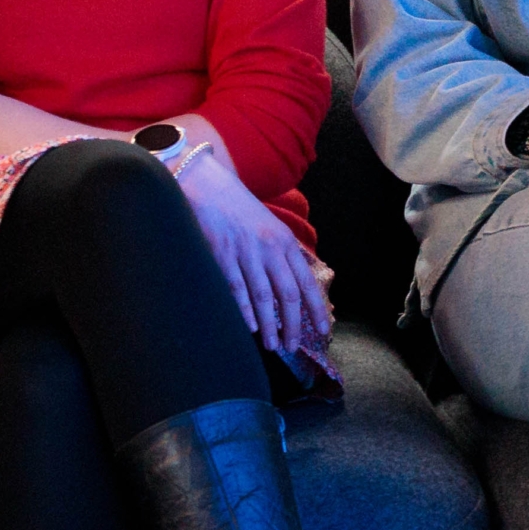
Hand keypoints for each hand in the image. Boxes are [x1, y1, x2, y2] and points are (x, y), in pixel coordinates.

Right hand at [178, 151, 331, 356]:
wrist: (205, 183)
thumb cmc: (237, 208)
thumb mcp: (268, 227)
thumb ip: (281, 255)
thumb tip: (291, 289)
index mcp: (285, 241)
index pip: (306, 282)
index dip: (316, 309)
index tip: (322, 331)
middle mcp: (269, 247)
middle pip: (287, 295)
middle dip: (292, 325)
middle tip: (292, 346)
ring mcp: (245, 251)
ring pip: (262, 298)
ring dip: (269, 325)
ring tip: (272, 345)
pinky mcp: (221, 254)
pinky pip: (236, 289)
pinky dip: (245, 311)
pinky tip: (250, 327)